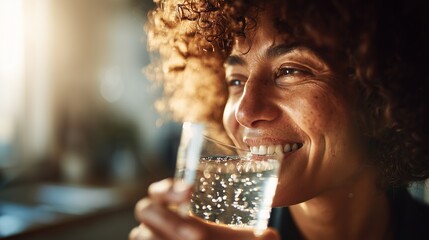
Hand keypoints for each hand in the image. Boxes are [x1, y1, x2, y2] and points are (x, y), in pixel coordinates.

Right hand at [130, 178, 279, 239]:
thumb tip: (269, 236)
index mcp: (177, 209)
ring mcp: (151, 238)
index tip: (190, 191)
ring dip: (164, 237)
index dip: (169, 189)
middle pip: (145, 209)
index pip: (161, 191)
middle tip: (198, 235)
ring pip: (140, 235)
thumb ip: (253, 237)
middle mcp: (157, 223)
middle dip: (168, 219)